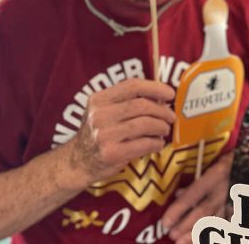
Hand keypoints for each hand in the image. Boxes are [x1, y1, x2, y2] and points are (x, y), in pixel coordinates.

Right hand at [61, 78, 175, 188]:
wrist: (77, 162)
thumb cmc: (99, 132)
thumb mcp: (104, 111)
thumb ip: (127, 101)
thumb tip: (162, 97)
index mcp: (99, 99)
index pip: (132, 85)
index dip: (155, 87)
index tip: (170, 93)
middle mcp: (100, 115)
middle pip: (142, 105)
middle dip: (162, 110)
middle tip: (170, 116)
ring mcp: (104, 135)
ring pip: (145, 124)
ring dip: (161, 127)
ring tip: (164, 130)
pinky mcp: (111, 153)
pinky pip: (144, 144)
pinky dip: (156, 143)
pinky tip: (157, 143)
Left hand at [162, 152, 232, 243]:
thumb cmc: (236, 160)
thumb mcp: (216, 162)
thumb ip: (198, 178)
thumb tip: (179, 194)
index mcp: (217, 175)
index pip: (193, 195)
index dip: (178, 209)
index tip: (165, 221)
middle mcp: (225, 190)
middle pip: (203, 212)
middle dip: (186, 225)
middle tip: (172, 235)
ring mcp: (235, 201)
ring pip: (215, 222)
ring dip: (197, 234)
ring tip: (182, 242)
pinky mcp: (242, 209)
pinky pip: (227, 225)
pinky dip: (215, 234)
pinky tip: (203, 239)